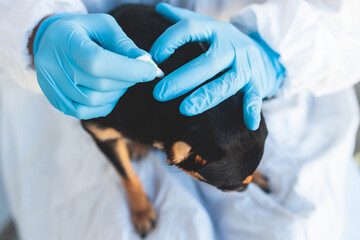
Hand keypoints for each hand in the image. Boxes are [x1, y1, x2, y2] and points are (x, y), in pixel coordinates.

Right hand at [34, 13, 156, 118]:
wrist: (51, 40)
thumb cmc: (83, 30)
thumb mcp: (103, 26)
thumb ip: (124, 43)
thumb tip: (146, 62)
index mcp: (65, 40)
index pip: (98, 62)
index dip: (128, 69)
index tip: (151, 70)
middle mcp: (52, 65)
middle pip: (99, 84)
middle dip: (127, 80)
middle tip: (138, 72)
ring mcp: (51, 86)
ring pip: (94, 101)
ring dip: (117, 93)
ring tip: (122, 79)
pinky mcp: (56, 100)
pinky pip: (86, 112)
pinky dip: (105, 104)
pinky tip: (111, 92)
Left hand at [150, 3, 284, 129]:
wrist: (265, 51)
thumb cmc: (227, 43)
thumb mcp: (209, 27)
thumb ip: (185, 20)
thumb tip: (159, 7)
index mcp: (216, 30)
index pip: (190, 28)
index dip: (169, 40)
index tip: (153, 56)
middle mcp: (231, 46)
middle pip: (207, 62)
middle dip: (183, 78)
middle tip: (159, 93)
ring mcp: (245, 65)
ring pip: (227, 82)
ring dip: (207, 96)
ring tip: (185, 109)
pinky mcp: (257, 82)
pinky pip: (254, 96)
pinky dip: (252, 109)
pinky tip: (249, 124)